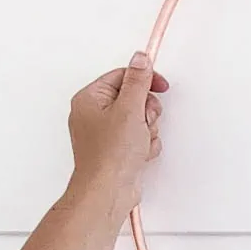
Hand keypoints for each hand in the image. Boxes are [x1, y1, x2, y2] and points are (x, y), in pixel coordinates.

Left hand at [65, 52, 169, 222]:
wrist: (108, 190)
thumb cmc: (111, 154)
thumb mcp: (130, 109)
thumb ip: (138, 81)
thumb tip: (140, 59)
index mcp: (90, 98)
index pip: (123, 76)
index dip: (145, 80)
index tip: (161, 86)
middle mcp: (94, 113)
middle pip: (134, 97)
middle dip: (147, 111)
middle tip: (143, 122)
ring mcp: (105, 132)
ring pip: (140, 118)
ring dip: (148, 129)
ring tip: (140, 141)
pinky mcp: (116, 148)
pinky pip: (139, 136)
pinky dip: (145, 144)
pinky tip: (140, 153)